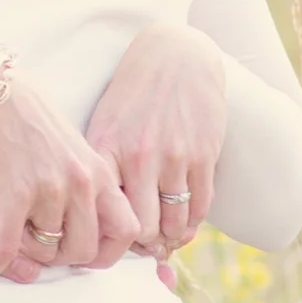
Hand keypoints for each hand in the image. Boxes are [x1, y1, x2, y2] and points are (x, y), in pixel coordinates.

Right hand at [0, 69, 141, 279]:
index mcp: (98, 171)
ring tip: (9, 241)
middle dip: (60, 257)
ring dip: (25, 254)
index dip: (106, 252)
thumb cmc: (25, 118)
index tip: (82, 255)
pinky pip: (8, 247)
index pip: (126, 230)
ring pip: (45, 252)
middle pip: (84, 251)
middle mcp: (80, 182)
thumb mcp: (71, 148)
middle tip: (39, 246)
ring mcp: (49, 189)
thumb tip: (87, 227)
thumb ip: (84, 183)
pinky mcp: (14, 194)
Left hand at [83, 22, 226, 257]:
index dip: (105, 242)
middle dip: (140, 245)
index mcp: (106, 147)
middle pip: (141, 229)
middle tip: (140, 245)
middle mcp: (139, 154)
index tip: (108, 247)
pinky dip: (192, 225)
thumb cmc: (133, 95)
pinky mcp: (203, 154)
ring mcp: (174, 155)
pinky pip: (200, 207)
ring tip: (163, 238)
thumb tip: (98, 221)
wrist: (176, 55)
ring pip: (173, 224)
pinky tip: (184, 225)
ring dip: (169, 238)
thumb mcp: (104, 124)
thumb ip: (101, 169)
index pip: (102, 215)